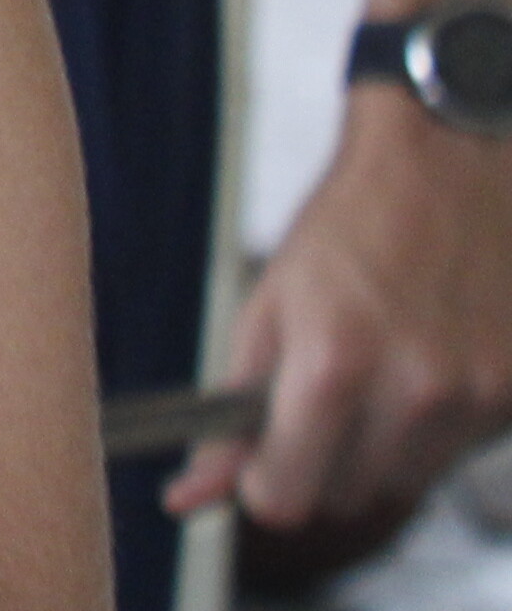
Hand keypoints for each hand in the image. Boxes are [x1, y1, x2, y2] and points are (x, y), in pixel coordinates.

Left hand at [176, 110, 511, 564]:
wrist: (451, 165)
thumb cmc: (347, 231)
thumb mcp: (268, 308)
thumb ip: (231, 412)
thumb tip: (187, 498)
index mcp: (335, 366)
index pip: (287, 497)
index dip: (265, 485)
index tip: (261, 461)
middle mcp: (414, 392)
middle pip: (348, 496)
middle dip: (322, 461)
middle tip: (320, 395)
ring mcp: (476, 397)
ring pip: (407, 481)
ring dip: (382, 447)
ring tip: (378, 368)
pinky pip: (459, 451)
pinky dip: (435, 427)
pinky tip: (427, 361)